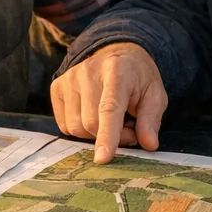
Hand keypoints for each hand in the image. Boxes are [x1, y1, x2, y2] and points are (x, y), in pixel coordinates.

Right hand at [50, 42, 168, 163]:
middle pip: (91, 123)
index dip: (107, 135)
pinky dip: (81, 130)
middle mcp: (88, 72)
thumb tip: (149, 144)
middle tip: (128, 128)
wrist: (115, 53)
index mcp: (117, 71)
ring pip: (76, 128)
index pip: (109, 108)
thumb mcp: (154, 94)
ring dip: (95, 134)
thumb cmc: (136, 78)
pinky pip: (65, 125)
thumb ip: (151, 119)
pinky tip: (94, 116)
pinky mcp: (57, 87)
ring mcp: (69, 79)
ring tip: (111, 121)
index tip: (103, 158)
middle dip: (112, 137)